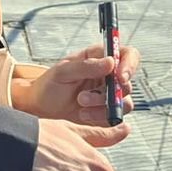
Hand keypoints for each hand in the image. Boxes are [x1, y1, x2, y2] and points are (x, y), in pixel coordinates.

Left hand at [11, 44, 139, 125]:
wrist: (42, 107)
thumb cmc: (50, 84)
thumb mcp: (62, 72)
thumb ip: (86, 66)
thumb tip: (111, 62)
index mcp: (99, 57)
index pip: (127, 54)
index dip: (129, 64)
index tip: (120, 77)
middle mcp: (108, 75)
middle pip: (127, 82)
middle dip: (109, 93)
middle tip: (84, 97)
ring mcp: (109, 94)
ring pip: (124, 102)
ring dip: (102, 106)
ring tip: (80, 103)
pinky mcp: (108, 111)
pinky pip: (116, 116)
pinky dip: (101, 117)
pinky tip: (83, 114)